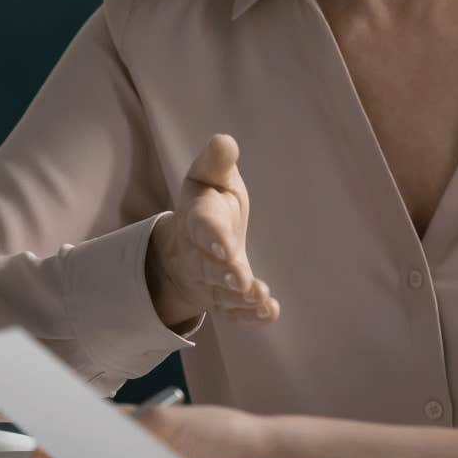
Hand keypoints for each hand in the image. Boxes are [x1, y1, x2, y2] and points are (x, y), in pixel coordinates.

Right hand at [145, 134, 280, 326]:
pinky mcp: (224, 300)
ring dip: (239, 298)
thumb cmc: (209, 203)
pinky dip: (250, 316)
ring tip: (258, 298)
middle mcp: (200, 253)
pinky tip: (269, 313)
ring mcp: (211, 280)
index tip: (226, 246)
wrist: (189, 244)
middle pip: (207, 267)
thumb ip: (217, 162)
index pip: (202, 227)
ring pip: (221, 294)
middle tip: (240, 281)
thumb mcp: (210, 177)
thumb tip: (224, 141)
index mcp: (197, 217)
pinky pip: (234, 313)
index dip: (213, 237)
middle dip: (223, 274)